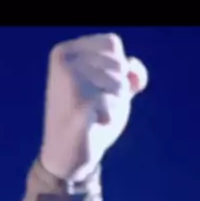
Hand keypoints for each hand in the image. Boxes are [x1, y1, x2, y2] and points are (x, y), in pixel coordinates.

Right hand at [40, 33, 147, 180]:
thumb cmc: (88, 118)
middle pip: (119, 64)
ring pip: (120, 85)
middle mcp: (64, 61)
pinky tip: (92, 125)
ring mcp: (70, 82)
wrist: (66, 156)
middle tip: (93, 106)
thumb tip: (135, 73)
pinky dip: (110, 118)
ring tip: (92, 115)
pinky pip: (116, 104)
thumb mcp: (110, 88)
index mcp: (64, 52)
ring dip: (114, 105)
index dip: (116, 69)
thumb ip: (126, 71)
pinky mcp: (80, 104)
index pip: (112, 44)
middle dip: (116, 90)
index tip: (94, 89)